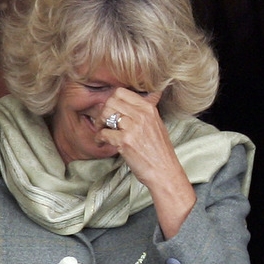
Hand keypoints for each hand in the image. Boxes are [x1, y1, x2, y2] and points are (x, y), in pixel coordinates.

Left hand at [96, 87, 195, 236]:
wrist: (164, 171)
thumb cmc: (160, 150)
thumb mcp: (157, 124)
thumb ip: (147, 110)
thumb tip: (149, 95)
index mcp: (149, 108)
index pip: (121, 92)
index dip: (112, 101)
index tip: (112, 110)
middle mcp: (141, 115)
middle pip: (110, 102)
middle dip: (103, 112)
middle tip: (104, 123)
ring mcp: (133, 128)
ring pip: (105, 115)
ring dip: (99, 124)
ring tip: (102, 132)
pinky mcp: (125, 142)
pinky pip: (103, 133)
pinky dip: (99, 139)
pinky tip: (102, 143)